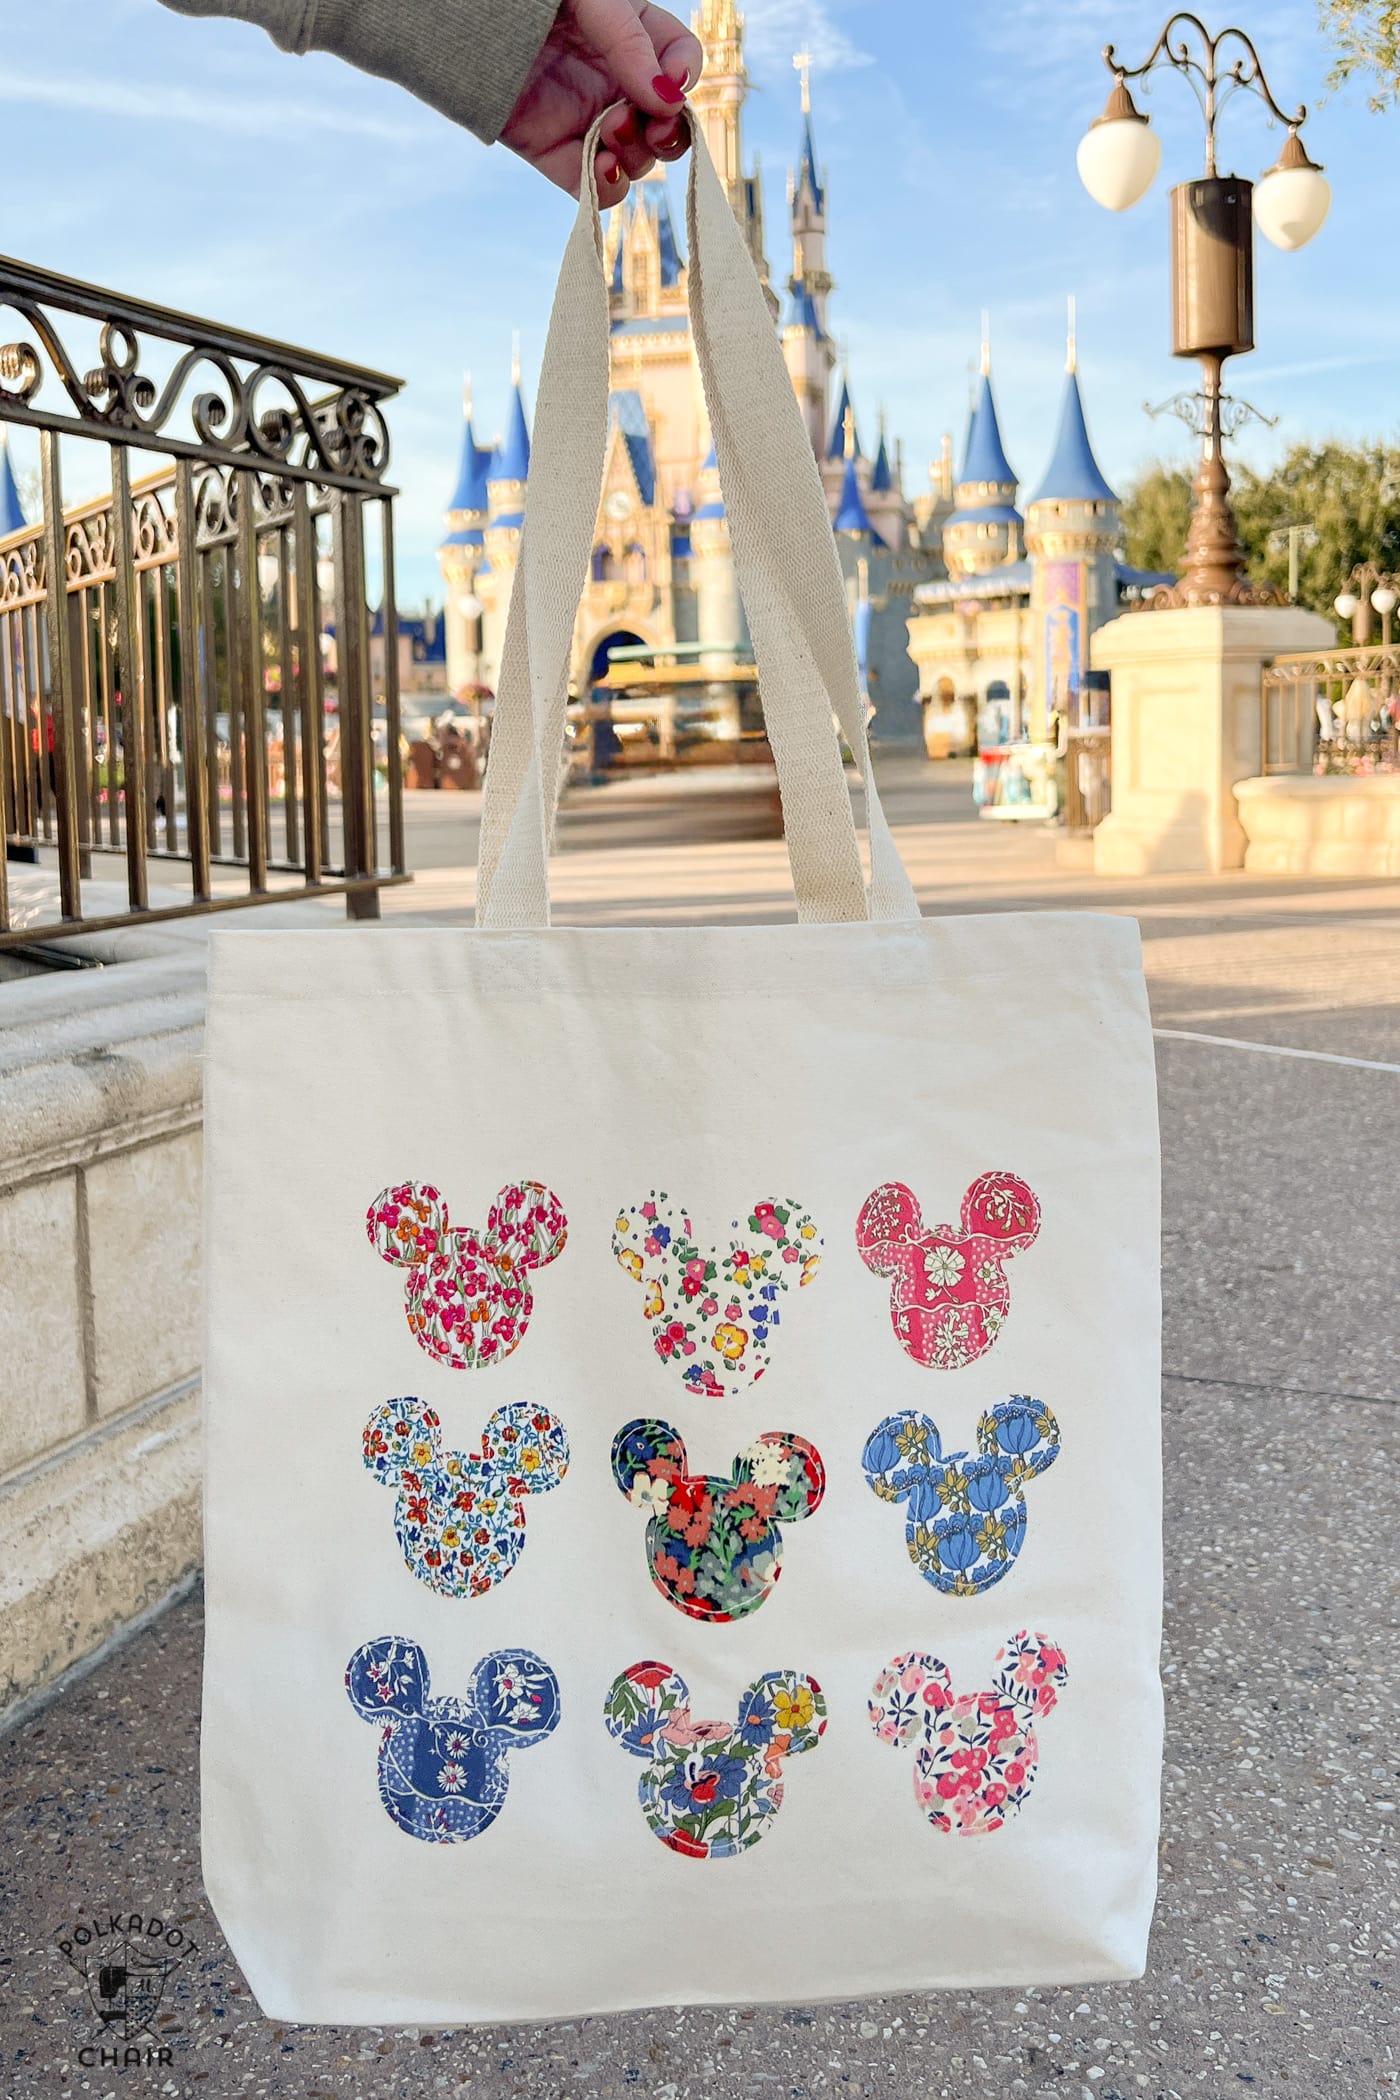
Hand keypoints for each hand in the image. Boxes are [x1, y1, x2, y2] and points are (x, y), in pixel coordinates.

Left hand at [501, 0, 702, 205]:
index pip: (679, 60)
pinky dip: (605, 189)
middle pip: (666, 124)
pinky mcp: (552, 152)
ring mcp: (585, 120)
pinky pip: (591, 187)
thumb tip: (667, 98)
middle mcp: (613, 82)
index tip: (673, 83)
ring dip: (636, 154)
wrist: (458, 19)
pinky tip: (603, 168)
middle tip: (654, 125)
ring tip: (612, 128)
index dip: (684, 75)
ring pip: (635, 159)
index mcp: (630, 36)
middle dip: (669, 132)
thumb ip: (629, 40)